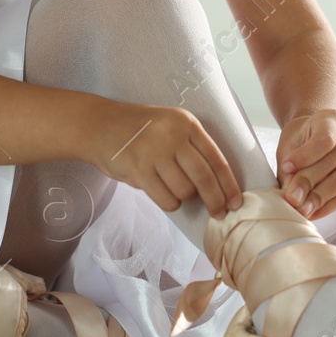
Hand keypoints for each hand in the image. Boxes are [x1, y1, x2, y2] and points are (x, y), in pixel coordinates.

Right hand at [89, 100, 242, 216]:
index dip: (229, 184)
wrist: (99, 125)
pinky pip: (165, 198)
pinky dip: (169, 203)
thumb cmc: (140, 131)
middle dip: (216, 200)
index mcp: (186, 123)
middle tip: (220, 213)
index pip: (216, 158)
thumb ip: (191, 149)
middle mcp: (172, 135)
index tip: (237, 202)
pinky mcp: (137, 168)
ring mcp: (153, 151)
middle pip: (204, 177)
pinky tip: (164, 195)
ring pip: (184, 190)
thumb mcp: (170, 127)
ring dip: (184, 198)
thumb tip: (217, 187)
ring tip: (174, 191)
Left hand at [276, 109, 335, 220]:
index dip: (305, 156)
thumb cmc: (304, 137)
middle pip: (334, 161)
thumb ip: (290, 165)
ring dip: (320, 198)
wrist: (322, 133)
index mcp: (334, 118)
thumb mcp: (292, 142)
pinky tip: (313, 212)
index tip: (285, 167)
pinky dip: (329, 205)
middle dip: (310, 182)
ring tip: (302, 210)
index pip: (324, 139)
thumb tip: (291, 196)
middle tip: (292, 199)